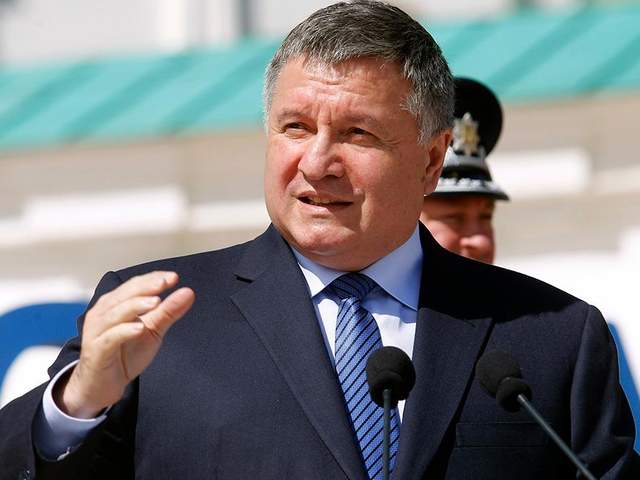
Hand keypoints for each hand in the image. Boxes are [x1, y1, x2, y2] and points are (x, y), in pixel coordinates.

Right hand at [54, 271, 194, 417]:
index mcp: (115, 304)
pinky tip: (140, 328)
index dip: (153, 279)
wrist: (102, 386)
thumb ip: (168, 312)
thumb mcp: (152, 331)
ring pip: (116, 313)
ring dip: (136, 306)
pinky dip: (124, 331)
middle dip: (146, 287)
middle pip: (125, 294)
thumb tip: (188, 292)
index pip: (135, 285)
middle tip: (166, 282)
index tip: (173, 277)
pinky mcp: (97, 350)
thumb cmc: (124, 354)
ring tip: (155, 302)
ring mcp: (97, 331)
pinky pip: (110, 337)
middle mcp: (103, 313)